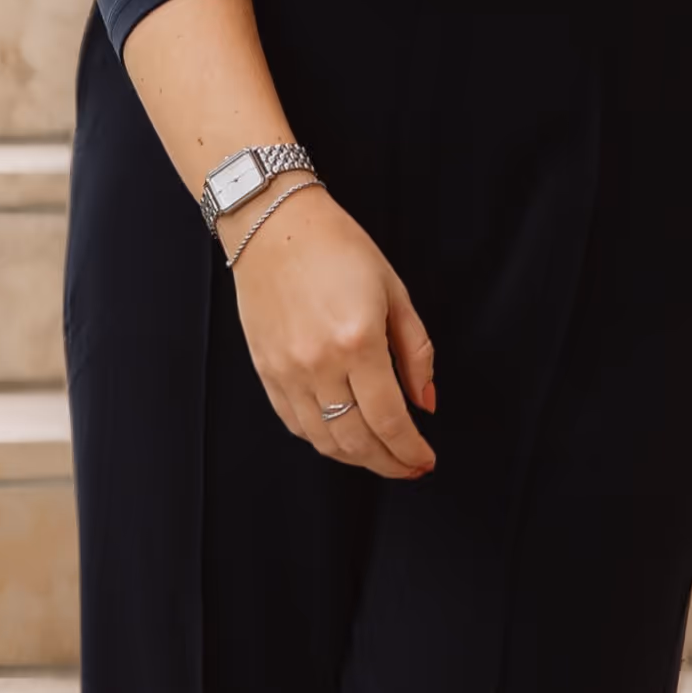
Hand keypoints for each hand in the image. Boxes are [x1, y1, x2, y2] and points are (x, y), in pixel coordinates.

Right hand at [226, 183, 435, 476]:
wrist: (273, 225)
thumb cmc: (337, 248)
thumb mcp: (394, 291)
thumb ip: (416, 352)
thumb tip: (425, 404)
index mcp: (358, 342)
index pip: (390, 421)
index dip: (411, 451)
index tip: (425, 460)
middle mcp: (319, 364)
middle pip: (358, 441)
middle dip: (389, 464)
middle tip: (409, 467)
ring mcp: (287, 371)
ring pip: (325, 441)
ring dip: (357, 459)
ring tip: (380, 457)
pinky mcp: (266, 371)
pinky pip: (295, 424)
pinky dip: (323, 440)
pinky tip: (343, 437)